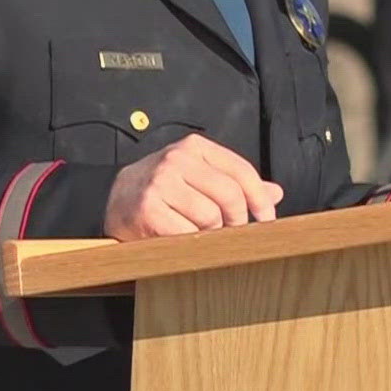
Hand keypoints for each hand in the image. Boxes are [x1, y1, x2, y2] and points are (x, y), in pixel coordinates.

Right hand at [103, 134, 282, 240]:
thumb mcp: (199, 175)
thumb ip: (235, 182)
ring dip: (212, 234)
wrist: (114, 198)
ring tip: (202, 234)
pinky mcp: (147, 208)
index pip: (241, 171)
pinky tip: (183, 240)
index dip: (259, 199)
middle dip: (238, 220)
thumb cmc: (164, 188)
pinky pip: (186, 233)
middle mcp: (177, 159)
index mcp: (195, 147)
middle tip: (233, 233)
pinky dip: (191, 243)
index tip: (267, 219)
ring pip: (209, 217)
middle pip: (229, 195)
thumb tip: (276, 193)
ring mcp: (160, 183)